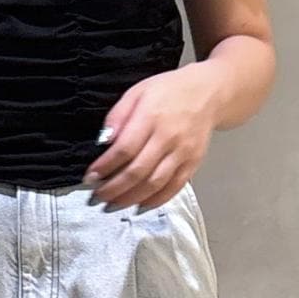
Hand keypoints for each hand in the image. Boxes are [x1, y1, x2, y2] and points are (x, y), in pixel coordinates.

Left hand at [81, 64, 220, 208]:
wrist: (208, 93)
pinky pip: (173, 188)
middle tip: (97, 197)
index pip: (124, 149)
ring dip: (130, 199)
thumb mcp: (137, 92)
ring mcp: (183, 153)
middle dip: (113, 189)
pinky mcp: (193, 163)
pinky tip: (139, 206)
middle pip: (138, 171)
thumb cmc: (169, 91)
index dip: (105, 167)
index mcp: (151, 117)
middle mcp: (168, 138)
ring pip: (154, 184)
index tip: (90, 177)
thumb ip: (118, 116)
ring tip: (113, 205)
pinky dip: (155, 201)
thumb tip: (104, 141)